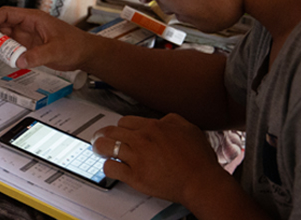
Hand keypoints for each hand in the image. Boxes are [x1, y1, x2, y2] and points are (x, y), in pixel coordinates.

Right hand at [0, 6, 93, 69]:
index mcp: (33, 18)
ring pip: (4, 35)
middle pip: (1, 23)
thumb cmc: (75, 45)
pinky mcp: (29, 45)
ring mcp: (27, 35)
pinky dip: (4, 50)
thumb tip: (18, 60)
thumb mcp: (56, 50)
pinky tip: (3, 57)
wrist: (84, 53)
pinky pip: (11, 45)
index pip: (5, 13)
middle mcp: (27, 24)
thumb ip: (37, 55)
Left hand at [92, 114, 228, 204]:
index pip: (125, 121)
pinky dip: (108, 167)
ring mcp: (137, 157)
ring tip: (98, 149)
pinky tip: (111, 166)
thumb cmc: (198, 159)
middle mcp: (142, 139)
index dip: (120, 127)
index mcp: (153, 126)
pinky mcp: (135, 176)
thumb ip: (171, 120)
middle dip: (102, 134)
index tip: (118, 132)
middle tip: (100, 138)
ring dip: (99, 147)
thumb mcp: (188, 128)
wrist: (201, 181)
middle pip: (111, 131)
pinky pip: (111, 168)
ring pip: (105, 146)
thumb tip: (160, 120)